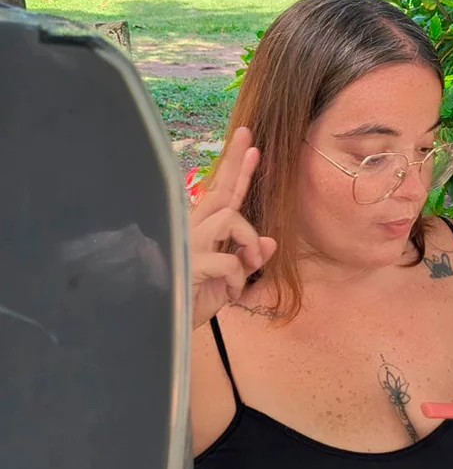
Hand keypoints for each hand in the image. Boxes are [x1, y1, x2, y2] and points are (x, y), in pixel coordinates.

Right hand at [189, 126, 276, 329]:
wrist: (165, 328)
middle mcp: (192, 230)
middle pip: (220, 191)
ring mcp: (189, 244)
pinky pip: (229, 261)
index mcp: (202, 231)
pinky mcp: (190, 264)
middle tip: (251, 140)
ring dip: (248, 241)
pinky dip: (239, 278)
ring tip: (248, 264)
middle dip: (238, 165)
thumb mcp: (230, 281)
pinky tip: (232, 293)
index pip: (222, 195)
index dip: (236, 168)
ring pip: (230, 218)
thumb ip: (248, 260)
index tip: (249, 142)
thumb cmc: (193, 301)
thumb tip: (271, 242)